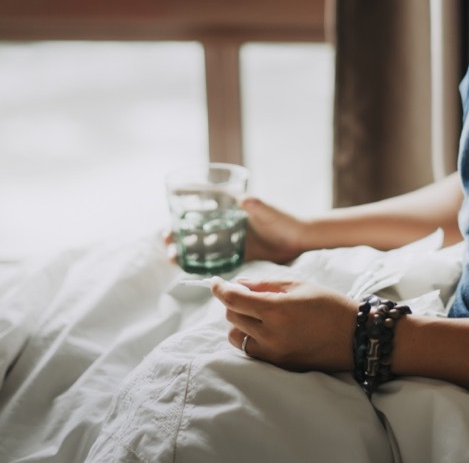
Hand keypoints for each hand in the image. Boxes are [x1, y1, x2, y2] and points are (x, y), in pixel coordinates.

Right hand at [163, 195, 309, 266]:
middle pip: (195, 227)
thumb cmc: (285, 220)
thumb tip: (246, 199)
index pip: (200, 209)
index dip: (181, 214)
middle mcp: (227, 223)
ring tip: (173, 259)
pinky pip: (214, 258)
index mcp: (231, 209)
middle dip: (178, 234)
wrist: (300, 239)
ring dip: (186, 250)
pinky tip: (189, 268)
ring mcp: (231, 239)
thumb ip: (258, 206)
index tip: (169, 223)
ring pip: (202, 244)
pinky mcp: (238, 254)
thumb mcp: (269, 212)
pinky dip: (201, 262)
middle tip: (167, 244)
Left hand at [211, 277, 356, 371]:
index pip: (233, 299)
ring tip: (257, 314)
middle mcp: (271, 334)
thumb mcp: (299, 285)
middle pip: (232, 316)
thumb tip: (238, 284)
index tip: (214, 282)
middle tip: (246, 294)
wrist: (355, 337)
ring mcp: (274, 353)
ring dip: (239, 322)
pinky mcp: (278, 365)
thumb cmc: (329, 305)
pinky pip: (250, 351)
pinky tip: (264, 329)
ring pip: (236, 336)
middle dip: (233, 302)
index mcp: (277, 309)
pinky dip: (250, 338)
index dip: (219, 288)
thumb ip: (265, 284)